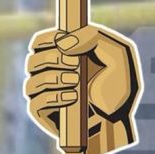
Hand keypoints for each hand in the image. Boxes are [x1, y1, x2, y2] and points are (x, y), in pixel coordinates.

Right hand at [25, 24, 141, 153]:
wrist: (123, 116)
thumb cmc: (121, 83)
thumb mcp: (117, 52)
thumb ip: (93, 37)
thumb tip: (63, 43)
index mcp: (65, 54)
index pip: (41, 41)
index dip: (48, 39)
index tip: (64, 43)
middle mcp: (51, 73)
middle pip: (33, 61)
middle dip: (52, 58)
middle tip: (76, 63)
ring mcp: (48, 95)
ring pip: (31, 83)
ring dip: (52, 78)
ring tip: (76, 81)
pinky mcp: (47, 115)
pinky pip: (34, 105)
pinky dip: (52, 98)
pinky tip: (73, 96)